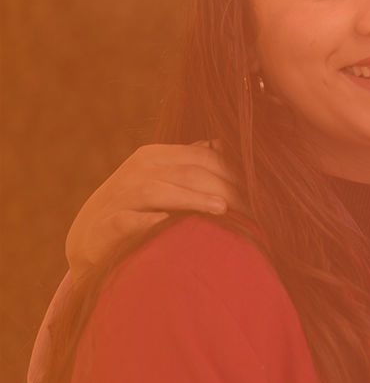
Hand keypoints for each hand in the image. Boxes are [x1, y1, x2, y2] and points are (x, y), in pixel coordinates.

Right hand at [66, 141, 241, 278]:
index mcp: (156, 156)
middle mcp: (137, 171)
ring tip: (222, 209)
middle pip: (189, 173)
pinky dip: (147, 221)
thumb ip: (193, 163)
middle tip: (256, 207)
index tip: (265, 191)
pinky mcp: (106, 224)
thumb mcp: (165, 179)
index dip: (237, 173)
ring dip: (192, 199)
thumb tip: (227, 145)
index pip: (205, 158)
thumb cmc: (140, 208)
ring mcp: (119, 197)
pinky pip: (127, 220)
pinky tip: (167, 224)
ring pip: (158, 191)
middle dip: (226, 188)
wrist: (92, 237)